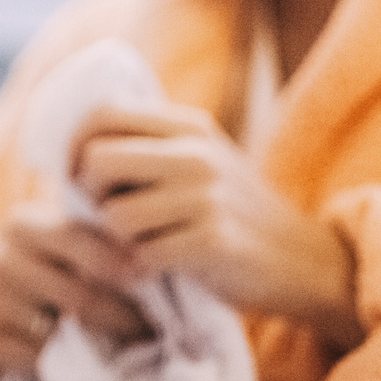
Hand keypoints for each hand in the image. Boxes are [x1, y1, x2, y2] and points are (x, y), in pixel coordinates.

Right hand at [0, 202, 151, 380]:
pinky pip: (32, 357)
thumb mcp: (50, 240)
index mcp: (22, 224)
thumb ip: (90, 241)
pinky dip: (56, 364)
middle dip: (121, 317)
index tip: (149, 283)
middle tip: (149, 331)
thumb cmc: (30, 264)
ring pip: (56, 333)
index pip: (78, 240)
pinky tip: (69, 361)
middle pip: (77, 296)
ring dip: (91, 347)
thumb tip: (150, 259)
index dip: (119, 264)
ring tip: (119, 351)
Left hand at [75, 103, 361, 349]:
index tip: (78, 177)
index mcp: (187, 125)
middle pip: (96, 160)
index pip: (101, 113)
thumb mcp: (200, 160)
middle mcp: (195, 153)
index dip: (74, 146)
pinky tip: (162, 267)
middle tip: (109, 216)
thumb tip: (75, 146)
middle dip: (89, 195)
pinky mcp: (213, 241)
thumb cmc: (236, 212)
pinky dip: (142, 267)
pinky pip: (143, 254)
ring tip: (143, 244)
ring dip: (118, 239)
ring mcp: (206, 196)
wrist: (306, 260)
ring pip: (114, 214)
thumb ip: (150, 146)